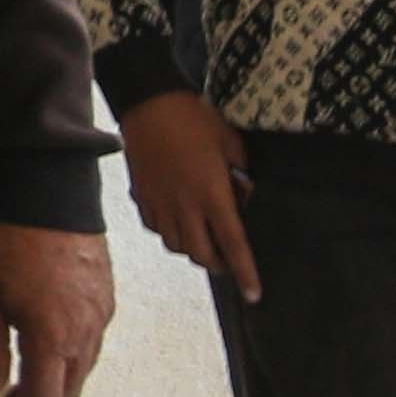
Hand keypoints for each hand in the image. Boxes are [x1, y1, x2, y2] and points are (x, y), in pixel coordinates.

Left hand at [0, 209, 112, 396]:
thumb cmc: (7, 240)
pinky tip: (48, 352)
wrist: (49, 191)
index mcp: (51, 337)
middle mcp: (83, 333)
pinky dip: (69, 360)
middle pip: (69, 392)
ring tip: (26, 388)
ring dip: (57, 386)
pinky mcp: (105, 299)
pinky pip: (91, 342)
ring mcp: (99, 316)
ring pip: (82, 369)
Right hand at [125, 87, 258, 297]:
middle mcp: (184, 206)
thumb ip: (242, 177)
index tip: (254, 295)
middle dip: (218, 265)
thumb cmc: (194, 118)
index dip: (245, 273)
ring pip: (177, 246)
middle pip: (201, 255)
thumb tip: (248, 198)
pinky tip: (180, 221)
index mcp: (211, 194)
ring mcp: (160, 203)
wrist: (148, 101)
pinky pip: (157, 229)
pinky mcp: (142, 197)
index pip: (233, 245)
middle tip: (229, 260)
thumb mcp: (231, 145)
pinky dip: (171, 233)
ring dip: (193, 249)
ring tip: (205, 239)